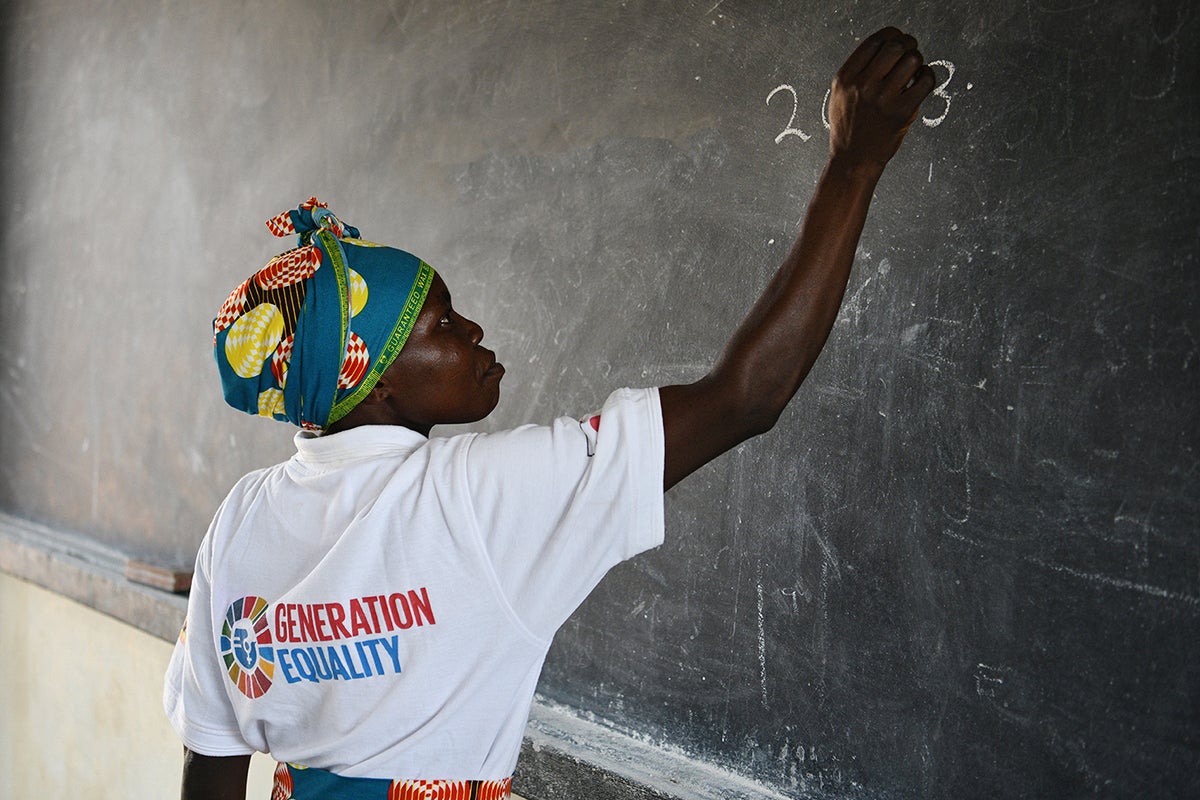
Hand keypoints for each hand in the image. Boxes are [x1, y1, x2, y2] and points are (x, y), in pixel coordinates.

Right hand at [828, 27, 935, 169]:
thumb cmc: (849, 127)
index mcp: (846, 78)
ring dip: (918, 60)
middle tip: (911, 50)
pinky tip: (921, 81)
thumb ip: (858, 70)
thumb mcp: (840, 95)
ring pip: (912, 60)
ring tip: (914, 69)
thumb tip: (886, 45)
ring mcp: (883, 100)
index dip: (892, 34)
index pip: (875, 41)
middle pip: (895, 46)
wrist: (853, 160)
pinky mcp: (902, 112)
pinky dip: (927, 76)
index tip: (898, 39)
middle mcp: (863, 86)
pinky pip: (925, 80)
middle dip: (908, 43)